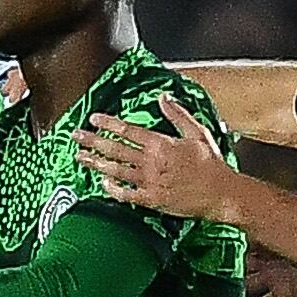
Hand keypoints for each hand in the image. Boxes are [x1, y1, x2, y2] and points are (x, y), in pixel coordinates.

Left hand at [74, 93, 240, 222]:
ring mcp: (149, 182)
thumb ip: (177, 114)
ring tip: (80, 157)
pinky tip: (101, 183)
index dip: (107, 123)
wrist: (221, 193)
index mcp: (160, 143)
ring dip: (95, 163)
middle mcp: (151, 162)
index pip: (127, 130)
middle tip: (75, 136)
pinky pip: (126, 194)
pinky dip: (111, 189)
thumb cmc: (211, 163)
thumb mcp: (197, 132)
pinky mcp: (151, 200)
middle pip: (115, 149)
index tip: (93, 119)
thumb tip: (163, 96)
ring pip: (115, 171)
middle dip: (92, 141)